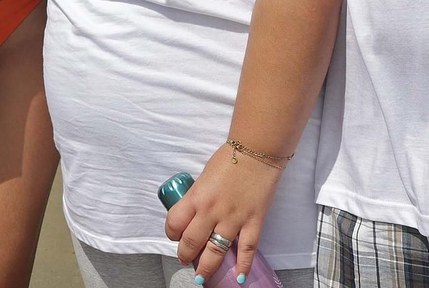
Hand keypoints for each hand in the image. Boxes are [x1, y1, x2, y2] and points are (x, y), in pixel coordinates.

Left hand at [164, 143, 282, 283]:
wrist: (257, 152)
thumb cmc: (230, 158)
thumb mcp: (204, 177)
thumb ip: (199, 196)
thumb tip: (195, 212)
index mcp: (196, 197)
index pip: (174, 223)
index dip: (171, 234)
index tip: (174, 236)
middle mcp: (211, 211)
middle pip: (191, 243)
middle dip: (185, 255)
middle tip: (185, 258)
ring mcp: (233, 219)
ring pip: (216, 252)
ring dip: (207, 267)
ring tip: (202, 276)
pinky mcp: (253, 222)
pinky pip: (247, 250)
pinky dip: (243, 266)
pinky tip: (239, 277)